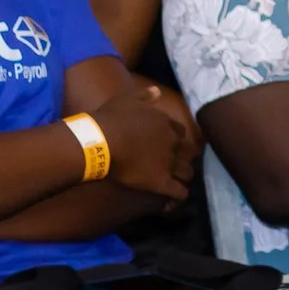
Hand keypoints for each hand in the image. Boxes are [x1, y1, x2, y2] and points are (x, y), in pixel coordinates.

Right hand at [92, 83, 195, 203]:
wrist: (100, 141)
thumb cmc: (110, 119)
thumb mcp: (127, 99)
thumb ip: (145, 95)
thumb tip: (157, 91)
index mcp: (165, 124)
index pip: (181, 133)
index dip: (177, 140)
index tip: (173, 145)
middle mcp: (172, 143)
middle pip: (189, 152)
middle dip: (186, 157)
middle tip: (180, 164)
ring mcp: (168, 163)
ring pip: (187, 172)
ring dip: (185, 176)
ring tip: (180, 181)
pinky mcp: (161, 181)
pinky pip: (179, 191)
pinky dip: (180, 195)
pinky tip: (177, 198)